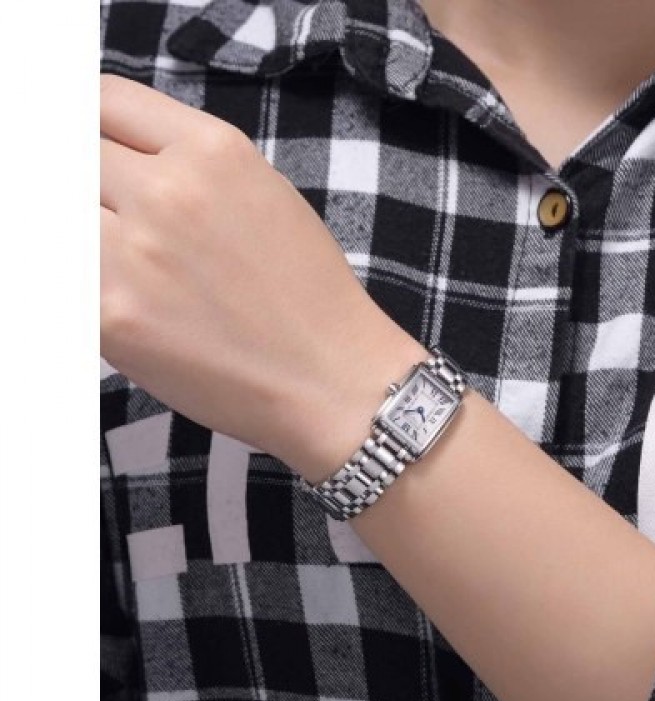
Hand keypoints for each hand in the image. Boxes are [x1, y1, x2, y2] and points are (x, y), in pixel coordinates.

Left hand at [100, 74, 424, 478]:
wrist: (331, 381)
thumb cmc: (309, 296)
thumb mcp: (265, 196)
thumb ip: (189, 165)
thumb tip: (120, 158)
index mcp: (214, 152)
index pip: (104, 100)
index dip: (91, 126)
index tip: (94, 153)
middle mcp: (168, 191)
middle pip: (71, 156)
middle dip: (91, 188)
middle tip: (120, 226)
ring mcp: (133, 254)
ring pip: (58, 218)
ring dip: (86, 240)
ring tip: (131, 271)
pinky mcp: (109, 317)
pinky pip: (65, 280)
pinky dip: (85, 288)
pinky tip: (129, 308)